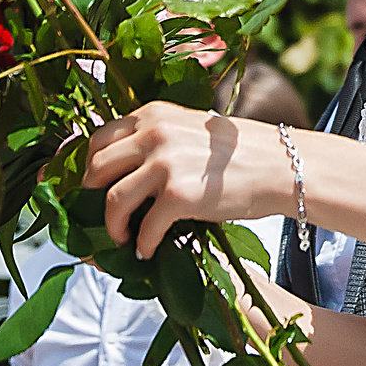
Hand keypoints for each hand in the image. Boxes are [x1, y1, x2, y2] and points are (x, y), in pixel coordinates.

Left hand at [85, 103, 289, 256]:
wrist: (279, 165)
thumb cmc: (238, 153)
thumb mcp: (189, 129)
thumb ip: (155, 139)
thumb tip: (121, 172)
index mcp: (152, 115)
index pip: (97, 139)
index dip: (86, 169)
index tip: (89, 190)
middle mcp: (153, 134)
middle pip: (96, 168)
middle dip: (89, 198)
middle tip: (100, 217)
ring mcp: (164, 164)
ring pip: (112, 200)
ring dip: (111, 226)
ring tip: (122, 238)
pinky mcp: (179, 196)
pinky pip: (144, 228)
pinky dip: (142, 245)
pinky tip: (148, 251)